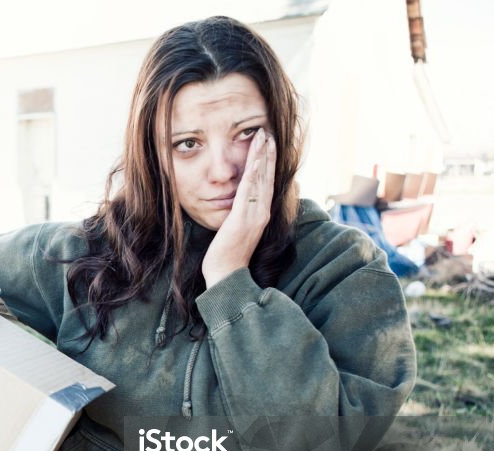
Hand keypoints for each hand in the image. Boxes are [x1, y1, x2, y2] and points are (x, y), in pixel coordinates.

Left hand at [202, 128, 276, 288]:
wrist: (225, 274)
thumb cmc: (227, 254)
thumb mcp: (236, 228)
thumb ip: (240, 213)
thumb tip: (238, 201)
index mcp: (260, 213)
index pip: (266, 181)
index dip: (268, 162)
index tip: (267, 143)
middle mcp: (261, 212)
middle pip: (267, 176)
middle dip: (268, 153)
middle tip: (268, 132)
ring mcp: (254, 215)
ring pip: (260, 180)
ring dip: (262, 157)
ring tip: (263, 137)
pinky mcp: (243, 220)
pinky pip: (249, 193)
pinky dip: (253, 175)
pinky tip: (254, 160)